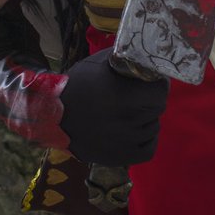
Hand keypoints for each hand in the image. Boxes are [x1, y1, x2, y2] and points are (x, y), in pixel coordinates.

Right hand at [60, 49, 169, 164]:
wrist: (53, 115)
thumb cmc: (78, 84)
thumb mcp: (100, 63)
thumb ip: (126, 60)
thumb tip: (148, 56)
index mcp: (123, 96)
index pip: (160, 91)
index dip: (157, 83)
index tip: (149, 81)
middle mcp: (126, 121)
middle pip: (158, 108)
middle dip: (150, 99)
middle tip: (136, 96)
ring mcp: (125, 142)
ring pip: (153, 127)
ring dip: (145, 118)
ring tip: (127, 112)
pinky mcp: (122, 158)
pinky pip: (150, 148)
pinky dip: (145, 139)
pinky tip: (133, 130)